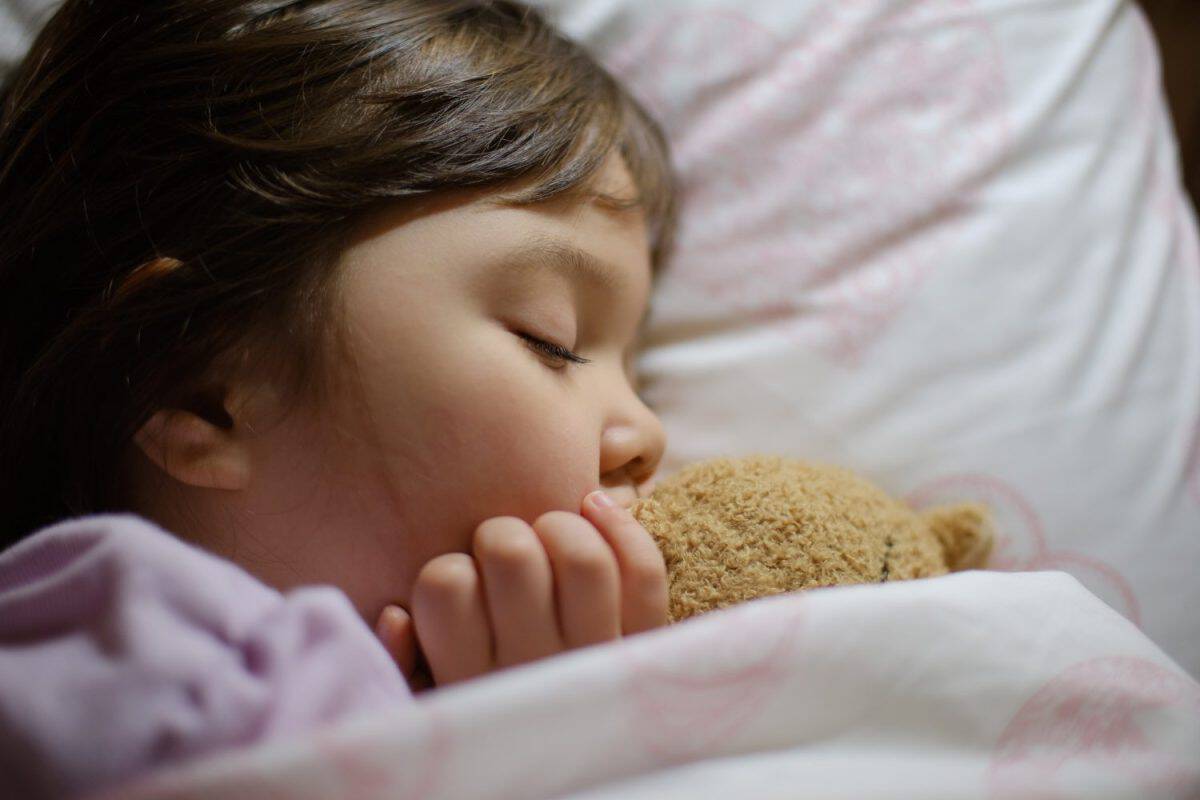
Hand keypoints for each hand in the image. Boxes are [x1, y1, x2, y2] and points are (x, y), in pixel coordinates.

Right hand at [374, 490, 667, 690]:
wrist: (574, 743)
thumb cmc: (491, 704)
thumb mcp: (428, 697)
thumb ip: (402, 659)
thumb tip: (397, 614)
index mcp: (469, 679)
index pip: (444, 585)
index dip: (452, 566)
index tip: (465, 581)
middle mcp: (533, 669)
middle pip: (513, 554)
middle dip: (503, 533)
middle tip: (505, 552)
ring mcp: (596, 656)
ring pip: (582, 557)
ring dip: (561, 526)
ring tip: (549, 535)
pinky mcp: (646, 645)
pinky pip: (641, 568)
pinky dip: (618, 523)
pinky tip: (594, 510)